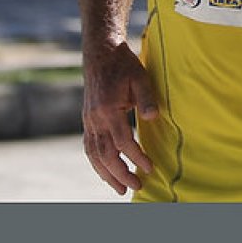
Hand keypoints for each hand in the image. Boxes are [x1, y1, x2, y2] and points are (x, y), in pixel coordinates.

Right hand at [81, 40, 159, 194]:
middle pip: (105, 154)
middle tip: (136, 187)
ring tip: (119, 188)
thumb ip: (146, 99)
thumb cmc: (123, 65)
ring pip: (94, 154)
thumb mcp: (140, 77)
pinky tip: (106, 171)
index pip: (123, 141)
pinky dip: (97, 162)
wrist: (101, 53)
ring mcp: (88, 120)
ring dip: (106, 174)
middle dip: (120, 173)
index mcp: (108, 109)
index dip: (136, 157)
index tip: (149, 168)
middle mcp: (94, 119)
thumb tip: (153, 117)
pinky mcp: (88, 120)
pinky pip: (89, 147)